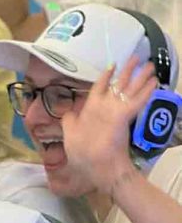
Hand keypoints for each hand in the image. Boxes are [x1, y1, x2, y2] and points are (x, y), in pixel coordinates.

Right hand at [62, 55, 157, 193]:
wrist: (97, 164)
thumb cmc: (82, 152)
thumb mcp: (69, 135)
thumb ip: (69, 121)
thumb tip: (68, 112)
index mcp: (89, 108)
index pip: (98, 86)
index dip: (106, 76)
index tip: (112, 65)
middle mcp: (103, 105)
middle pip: (118, 83)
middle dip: (128, 70)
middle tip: (137, 58)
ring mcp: (115, 110)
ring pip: (131, 89)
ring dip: (141, 77)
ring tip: (150, 66)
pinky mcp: (125, 116)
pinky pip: (138, 101)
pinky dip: (146, 92)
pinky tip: (154, 83)